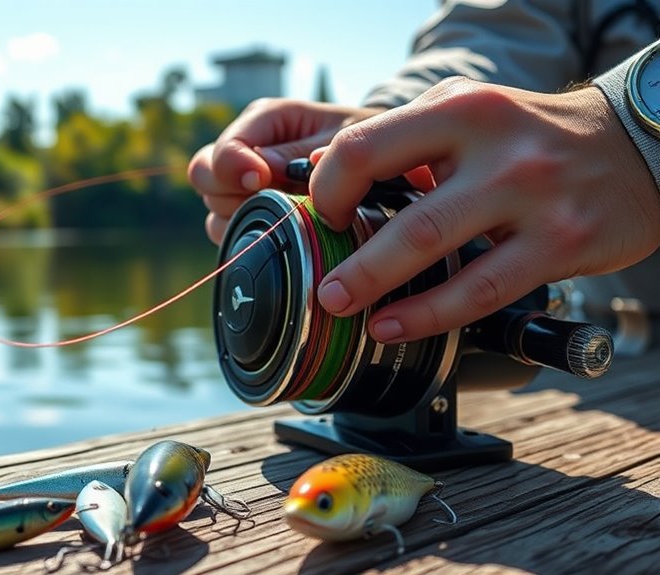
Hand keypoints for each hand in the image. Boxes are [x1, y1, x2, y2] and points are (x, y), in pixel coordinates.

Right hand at [187, 98, 381, 243]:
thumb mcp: (346, 137)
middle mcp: (245, 149)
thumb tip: (262, 171)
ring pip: (213, 211)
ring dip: (243, 218)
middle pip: (204, 177)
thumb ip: (304, 152)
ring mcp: (242, 185)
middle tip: (272, 199)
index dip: (234, 167)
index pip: (225, 147)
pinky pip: (229, 234)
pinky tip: (281, 231)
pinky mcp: (248, 213)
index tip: (261, 179)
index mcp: (264, 120)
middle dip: (232, 194)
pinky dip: (249, 236)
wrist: (380, 159)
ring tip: (284, 216)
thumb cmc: (364, 140)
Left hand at [311, 77, 659, 342]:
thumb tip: (322, 169)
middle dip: (353, 262)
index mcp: (460, 110)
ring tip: (348, 311)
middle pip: (405, 214)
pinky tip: (397, 326)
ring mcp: (532, 198)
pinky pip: (483, 290)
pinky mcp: (561, 243)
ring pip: (440, 253)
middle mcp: (497, 150)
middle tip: (324, 290)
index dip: (330, 189)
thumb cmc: (530, 132)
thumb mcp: (466, 109)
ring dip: (381, 291)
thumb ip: (400, 134)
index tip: (326, 217)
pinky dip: (431, 314)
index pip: (367, 146)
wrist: (635, 143)